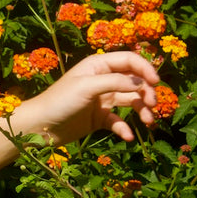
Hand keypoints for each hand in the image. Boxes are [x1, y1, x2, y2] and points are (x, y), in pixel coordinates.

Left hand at [10, 52, 158, 146]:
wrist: (40, 127)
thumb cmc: (60, 101)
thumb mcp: (87, 87)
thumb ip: (115, 82)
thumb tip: (142, 82)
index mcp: (98, 65)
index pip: (129, 61)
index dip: (145, 69)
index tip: (156, 83)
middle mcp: (102, 80)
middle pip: (134, 81)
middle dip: (146, 92)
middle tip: (152, 105)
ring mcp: (102, 99)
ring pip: (130, 101)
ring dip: (142, 110)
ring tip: (148, 122)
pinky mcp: (99, 118)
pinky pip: (118, 121)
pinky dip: (124, 128)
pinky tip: (127, 136)